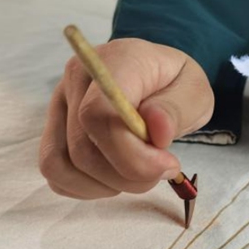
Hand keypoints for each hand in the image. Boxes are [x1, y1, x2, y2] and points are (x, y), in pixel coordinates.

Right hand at [39, 38, 213, 198]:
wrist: (157, 77)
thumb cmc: (175, 84)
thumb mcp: (195, 91)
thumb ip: (177, 109)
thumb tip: (157, 129)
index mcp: (114, 62)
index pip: (97, 114)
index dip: (129, 154)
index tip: (166, 165)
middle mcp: (76, 79)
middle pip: (81, 148)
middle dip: (125, 175)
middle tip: (160, 171)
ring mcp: (59, 104)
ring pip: (60, 165)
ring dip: (104, 185)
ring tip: (136, 174)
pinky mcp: (53, 128)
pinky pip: (55, 173)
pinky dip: (86, 186)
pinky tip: (114, 176)